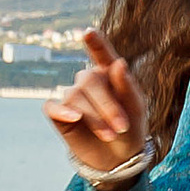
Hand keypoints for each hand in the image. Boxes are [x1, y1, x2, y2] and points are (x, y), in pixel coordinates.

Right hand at [45, 25, 150, 178]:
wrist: (117, 158)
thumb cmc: (130, 128)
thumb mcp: (136, 109)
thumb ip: (128, 86)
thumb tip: (119, 63)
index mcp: (109, 73)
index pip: (102, 54)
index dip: (96, 43)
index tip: (88, 32)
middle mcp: (88, 81)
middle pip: (88, 80)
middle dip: (107, 104)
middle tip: (121, 126)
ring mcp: (71, 95)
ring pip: (75, 96)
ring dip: (95, 117)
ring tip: (110, 135)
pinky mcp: (58, 113)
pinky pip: (52, 106)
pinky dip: (63, 111)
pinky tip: (74, 117)